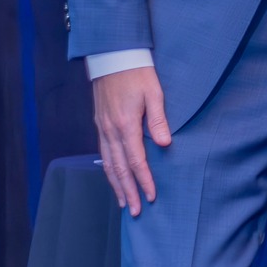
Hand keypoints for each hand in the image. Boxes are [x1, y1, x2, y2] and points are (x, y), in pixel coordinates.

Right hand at [93, 65, 171, 213]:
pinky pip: (104, 153)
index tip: (152, 196)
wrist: (113, 55)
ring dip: (116, 185)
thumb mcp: (154, 92)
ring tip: (124, 203)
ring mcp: (103, 128)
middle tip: (137, 211)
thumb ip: (159, 119)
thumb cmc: (137, 72)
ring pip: (108, 163)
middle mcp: (111, 130)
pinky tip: (114, 178)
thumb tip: (166, 144)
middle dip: (128, 191)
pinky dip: (109, 170)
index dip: (144, 180)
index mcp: (126, 124)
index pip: (136, 160)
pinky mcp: (101, 124)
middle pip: (119, 168)